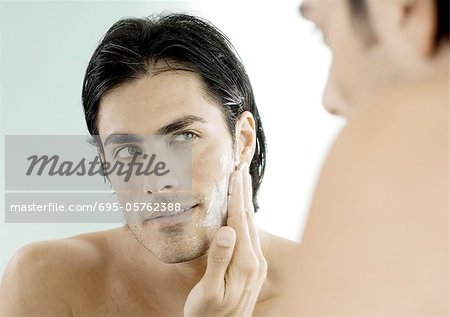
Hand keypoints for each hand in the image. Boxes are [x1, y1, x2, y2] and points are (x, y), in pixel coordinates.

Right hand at [184, 163, 267, 316]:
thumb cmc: (208, 316)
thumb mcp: (209, 291)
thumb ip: (219, 260)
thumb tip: (227, 230)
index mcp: (245, 263)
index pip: (241, 221)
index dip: (238, 196)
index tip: (236, 173)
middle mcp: (256, 261)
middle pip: (250, 219)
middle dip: (244, 193)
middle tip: (241, 169)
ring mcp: (257, 265)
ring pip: (251, 227)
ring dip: (246, 204)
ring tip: (242, 185)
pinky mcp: (253, 269)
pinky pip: (250, 236)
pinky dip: (246, 219)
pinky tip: (241, 215)